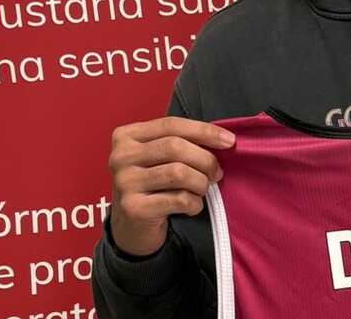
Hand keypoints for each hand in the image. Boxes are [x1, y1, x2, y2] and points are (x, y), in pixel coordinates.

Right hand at [107, 117, 234, 255]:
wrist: (131, 226)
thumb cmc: (153, 185)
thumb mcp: (159, 158)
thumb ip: (182, 143)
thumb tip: (224, 139)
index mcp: (127, 136)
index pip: (171, 124)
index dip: (204, 130)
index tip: (229, 141)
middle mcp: (121, 156)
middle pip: (175, 147)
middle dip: (205, 160)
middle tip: (217, 173)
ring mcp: (125, 182)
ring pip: (178, 173)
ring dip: (201, 183)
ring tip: (202, 189)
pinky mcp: (133, 208)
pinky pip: (178, 199)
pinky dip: (194, 203)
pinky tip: (192, 206)